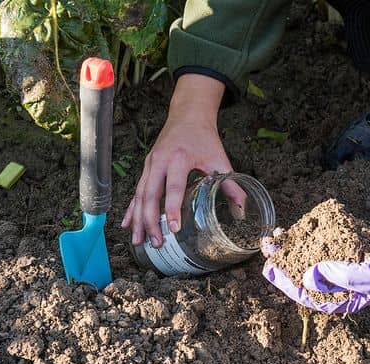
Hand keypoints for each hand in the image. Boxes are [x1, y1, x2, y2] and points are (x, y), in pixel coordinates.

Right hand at [122, 74, 245, 246]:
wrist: (188, 116)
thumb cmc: (205, 139)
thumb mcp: (220, 159)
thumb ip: (231, 184)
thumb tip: (242, 209)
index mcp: (179, 158)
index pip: (173, 187)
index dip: (172, 208)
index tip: (174, 228)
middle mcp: (160, 161)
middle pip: (150, 194)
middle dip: (151, 221)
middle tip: (157, 242)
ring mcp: (150, 164)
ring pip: (139, 195)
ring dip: (138, 219)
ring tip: (138, 241)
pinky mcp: (146, 167)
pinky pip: (136, 191)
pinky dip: (131, 208)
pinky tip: (127, 224)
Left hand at [262, 215, 369, 313]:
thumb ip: (343, 276)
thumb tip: (311, 274)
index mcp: (350, 300)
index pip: (311, 297)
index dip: (289, 285)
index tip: (271, 270)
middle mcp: (346, 287)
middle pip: (308, 280)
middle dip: (287, 266)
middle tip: (269, 251)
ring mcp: (349, 269)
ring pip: (315, 262)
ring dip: (297, 251)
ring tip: (279, 239)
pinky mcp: (352, 252)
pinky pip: (327, 247)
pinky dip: (313, 239)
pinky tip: (301, 229)